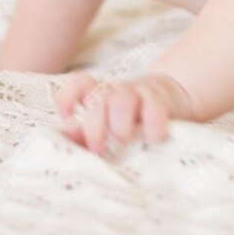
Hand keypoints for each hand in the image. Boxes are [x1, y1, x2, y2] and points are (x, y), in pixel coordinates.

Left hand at [54, 71, 194, 157]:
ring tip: (125, 140)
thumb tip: (60, 139)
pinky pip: (154, 108)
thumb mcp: (107, 127)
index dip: (68, 96)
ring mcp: (140, 94)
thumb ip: (84, 135)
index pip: (80, 84)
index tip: (66, 115)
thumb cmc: (133, 121)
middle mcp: (117, 92)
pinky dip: (151, 124)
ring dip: (119, 123)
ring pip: (121, 99)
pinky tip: (152, 137)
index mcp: (101, 97)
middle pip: (98, 99)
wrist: (173, 103)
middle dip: (95, 126)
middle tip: (100, 150)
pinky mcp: (162, 103)